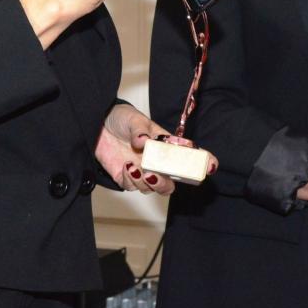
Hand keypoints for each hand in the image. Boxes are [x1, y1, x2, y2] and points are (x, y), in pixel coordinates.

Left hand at [95, 104, 214, 194]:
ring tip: (136, 167)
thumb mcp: (133, 119)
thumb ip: (140, 130)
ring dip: (147, 182)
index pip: (189, 156)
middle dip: (166, 183)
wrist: (96, 124)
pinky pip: (133, 187)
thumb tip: (143, 141)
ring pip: (154, 188)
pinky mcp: (126, 177)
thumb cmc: (121, 119)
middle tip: (156, 173)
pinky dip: (131, 179)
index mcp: (166, 146)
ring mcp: (142, 170)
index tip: (211, 165)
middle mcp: (157, 161)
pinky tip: (126, 166)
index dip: (203, 162)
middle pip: (171, 182)